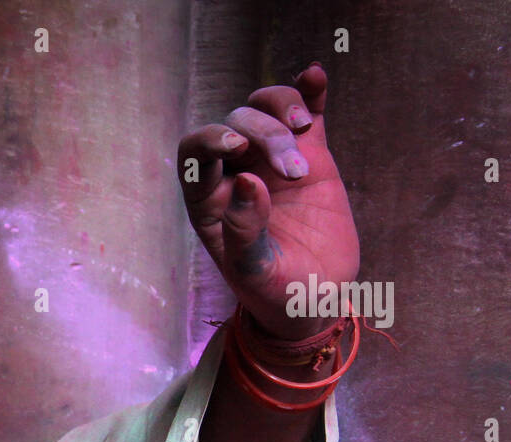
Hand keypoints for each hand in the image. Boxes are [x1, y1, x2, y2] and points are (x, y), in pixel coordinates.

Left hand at [178, 64, 359, 338]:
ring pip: (263, 110)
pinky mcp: (310, 154)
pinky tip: (314, 75)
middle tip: (295, 174)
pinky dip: (308, 92)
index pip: (194, 153)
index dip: (209, 139)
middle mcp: (234, 174)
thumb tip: (247, 181)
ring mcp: (271, 160)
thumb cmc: (275, 291)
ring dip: (282, 108)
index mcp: (209, 202)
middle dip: (264, 136)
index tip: (237, 145)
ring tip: (304, 129)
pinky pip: (305, 113)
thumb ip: (245, 232)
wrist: (317, 297)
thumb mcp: (256, 272)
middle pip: (235, 125)